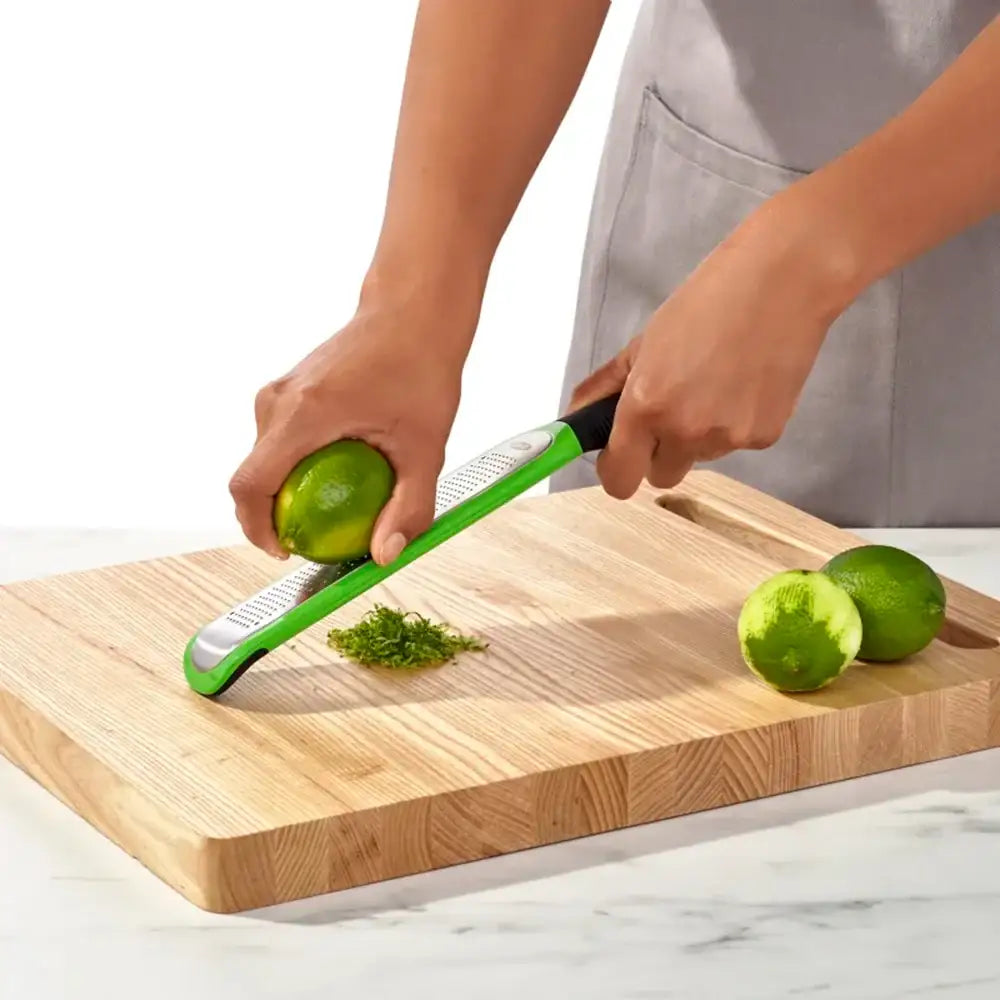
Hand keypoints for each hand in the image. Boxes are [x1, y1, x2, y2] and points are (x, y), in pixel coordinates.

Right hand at [229, 297, 468, 565]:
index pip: (251, 485)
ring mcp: (279, 392)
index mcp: (303, 414)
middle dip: (274, 517)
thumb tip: (385, 556)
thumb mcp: (425, 448)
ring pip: (263, 458)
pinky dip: (295, 467)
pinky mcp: (288, 389)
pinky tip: (335, 478)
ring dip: (285, 492)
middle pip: (253, 475)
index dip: (257, 530)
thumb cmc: (422, 370)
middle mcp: (279, 401)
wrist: (412, 312)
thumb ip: (409, 506)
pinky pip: (277, 441)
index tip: (285, 551)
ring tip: (326, 514)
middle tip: (315, 541)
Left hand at [569, 195, 856, 498]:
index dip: (615, 470)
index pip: (619, 479)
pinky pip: (736, 444)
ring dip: (698, 434)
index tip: (619, 455)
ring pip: (699, 457)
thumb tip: (577, 417)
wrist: (784, 282)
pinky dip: (734, 422)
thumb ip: (606, 387)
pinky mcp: (765, 436)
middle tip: (670, 409)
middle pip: (661, 476)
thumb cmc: (708, 301)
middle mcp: (685, 431)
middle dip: (658, 452)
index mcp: (646, 407)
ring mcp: (729, 438)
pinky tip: (744, 382)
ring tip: (716, 381)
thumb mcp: (644, 342)